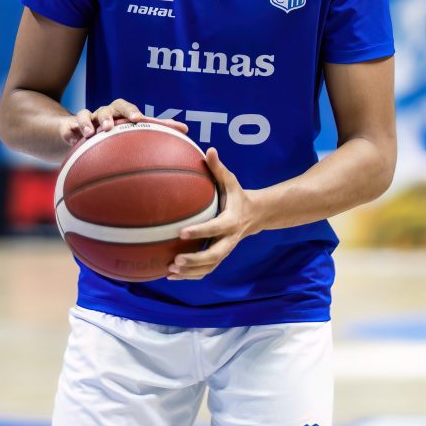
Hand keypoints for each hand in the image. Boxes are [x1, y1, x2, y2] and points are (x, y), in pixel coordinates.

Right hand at [58, 99, 187, 147]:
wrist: (80, 130)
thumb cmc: (113, 130)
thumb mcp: (131, 130)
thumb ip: (158, 129)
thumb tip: (187, 130)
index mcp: (120, 114)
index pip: (128, 108)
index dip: (132, 112)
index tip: (138, 120)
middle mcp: (104, 113)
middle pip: (108, 108)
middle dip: (110, 114)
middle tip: (112, 125)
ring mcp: (86, 120)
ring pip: (85, 114)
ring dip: (89, 122)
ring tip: (91, 133)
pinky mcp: (70, 128)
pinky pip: (68, 128)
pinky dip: (70, 132)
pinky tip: (72, 140)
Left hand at [167, 147, 258, 280]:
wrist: (255, 215)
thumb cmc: (237, 195)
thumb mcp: (231, 181)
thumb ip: (218, 168)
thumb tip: (209, 149)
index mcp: (231, 221)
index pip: (215, 228)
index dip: (200, 231)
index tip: (181, 232)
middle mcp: (229, 239)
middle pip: (214, 255)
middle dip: (195, 260)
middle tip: (175, 260)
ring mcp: (225, 250)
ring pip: (209, 267)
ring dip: (190, 272)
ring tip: (170, 271)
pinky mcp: (219, 256)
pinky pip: (206, 270)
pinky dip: (190, 276)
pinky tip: (171, 276)